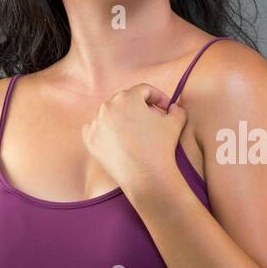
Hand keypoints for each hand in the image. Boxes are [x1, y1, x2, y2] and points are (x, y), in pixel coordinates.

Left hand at [81, 83, 186, 199]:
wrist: (146, 177)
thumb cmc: (161, 148)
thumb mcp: (176, 123)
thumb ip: (177, 109)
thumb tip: (173, 107)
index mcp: (127, 97)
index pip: (144, 90)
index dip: (158, 97)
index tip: (165, 109)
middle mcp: (108, 106)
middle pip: (126, 100)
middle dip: (140, 107)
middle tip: (152, 120)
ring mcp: (96, 122)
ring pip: (111, 113)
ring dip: (123, 118)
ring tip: (136, 131)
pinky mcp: (89, 138)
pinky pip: (98, 128)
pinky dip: (107, 130)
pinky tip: (120, 139)